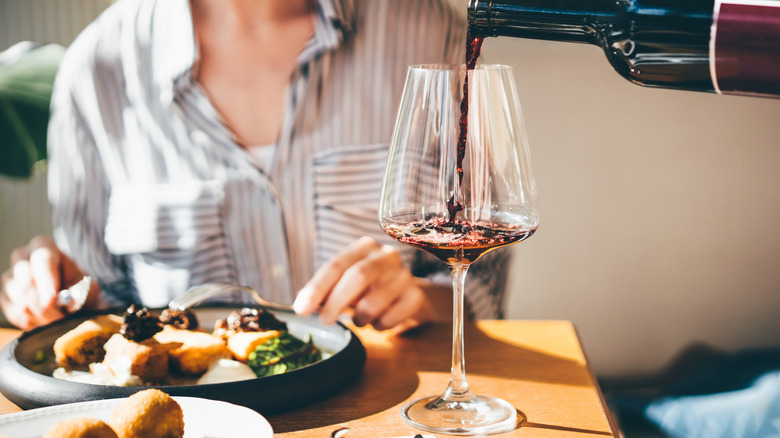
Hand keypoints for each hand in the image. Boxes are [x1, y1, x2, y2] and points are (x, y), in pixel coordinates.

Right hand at [0, 236, 91, 328]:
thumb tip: (68, 300)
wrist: (69, 297)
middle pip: (27, 283)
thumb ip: (79, 291)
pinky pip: (16, 315)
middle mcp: (21, 257)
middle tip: (62, 319)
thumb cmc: (78, 286)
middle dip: (45, 306)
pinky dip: (34, 323)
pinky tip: (47, 319)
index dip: (46, 281)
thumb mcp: (86, 285)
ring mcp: (9, 277)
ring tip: (59, 318)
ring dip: (43, 317)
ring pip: (21, 302)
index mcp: (43, 246)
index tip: (51, 301)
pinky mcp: (4, 297)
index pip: (42, 260)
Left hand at [293, 236, 449, 332]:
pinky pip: (390, 318)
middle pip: (357, 276)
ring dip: (360, 318)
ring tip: (360, 320)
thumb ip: (325, 291)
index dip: (317, 287)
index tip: (301, 309)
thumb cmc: (372, 288)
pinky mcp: (416, 297)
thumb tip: (301, 305)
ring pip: (373, 302)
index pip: (337, 264)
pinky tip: (380, 321)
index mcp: (365, 247)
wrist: (411, 297)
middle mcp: (387, 256)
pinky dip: (379, 326)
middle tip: (325, 320)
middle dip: (336, 302)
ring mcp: (405, 276)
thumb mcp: (347, 284)